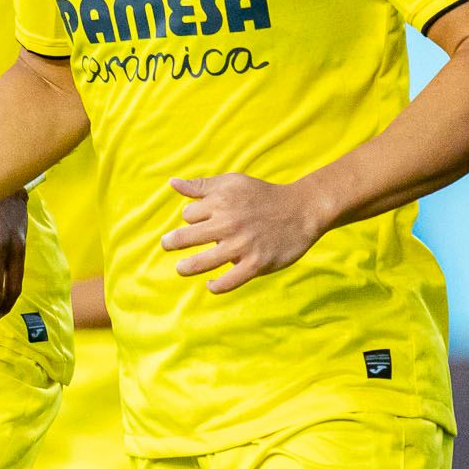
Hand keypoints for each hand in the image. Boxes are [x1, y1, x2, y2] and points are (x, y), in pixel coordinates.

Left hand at [161, 173, 330, 292]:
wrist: (301, 210)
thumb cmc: (262, 196)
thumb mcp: (232, 183)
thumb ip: (201, 185)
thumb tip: (172, 183)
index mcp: (220, 202)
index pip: (188, 215)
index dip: (190, 219)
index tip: (199, 222)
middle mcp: (228, 224)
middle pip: (186, 237)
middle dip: (171, 243)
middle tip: (167, 245)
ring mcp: (242, 245)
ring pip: (202, 262)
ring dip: (187, 268)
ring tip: (181, 269)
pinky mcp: (256, 264)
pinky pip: (229, 281)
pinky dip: (216, 286)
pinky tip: (211, 285)